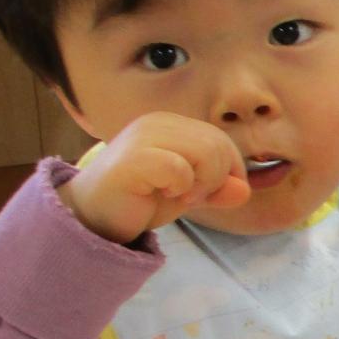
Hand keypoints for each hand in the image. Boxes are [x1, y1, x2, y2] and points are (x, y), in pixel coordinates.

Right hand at [59, 112, 249, 243]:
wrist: (94, 215)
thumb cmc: (141, 199)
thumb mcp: (189, 193)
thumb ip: (217, 188)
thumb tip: (244, 189)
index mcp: (172, 125)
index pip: (221, 139)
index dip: (230, 170)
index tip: (210, 192)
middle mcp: (157, 123)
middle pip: (218, 145)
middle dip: (217, 179)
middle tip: (192, 197)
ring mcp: (143, 137)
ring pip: (206, 153)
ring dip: (202, 184)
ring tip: (179, 196)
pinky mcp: (133, 159)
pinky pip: (180, 168)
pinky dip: (181, 187)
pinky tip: (163, 193)